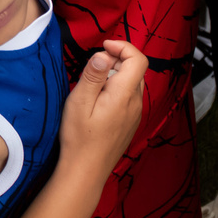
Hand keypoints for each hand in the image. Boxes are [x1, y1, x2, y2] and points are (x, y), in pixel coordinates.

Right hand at [60, 40, 147, 179]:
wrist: (85, 171)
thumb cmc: (79, 138)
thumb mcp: (79, 102)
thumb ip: (93, 76)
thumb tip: (104, 54)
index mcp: (124, 95)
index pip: (138, 59)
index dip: (122, 46)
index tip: (103, 47)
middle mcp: (135, 103)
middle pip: (134, 69)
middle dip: (115, 60)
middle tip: (91, 70)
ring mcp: (134, 114)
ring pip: (131, 83)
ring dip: (114, 76)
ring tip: (91, 87)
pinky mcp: (130, 123)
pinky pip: (128, 97)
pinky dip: (116, 90)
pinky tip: (97, 103)